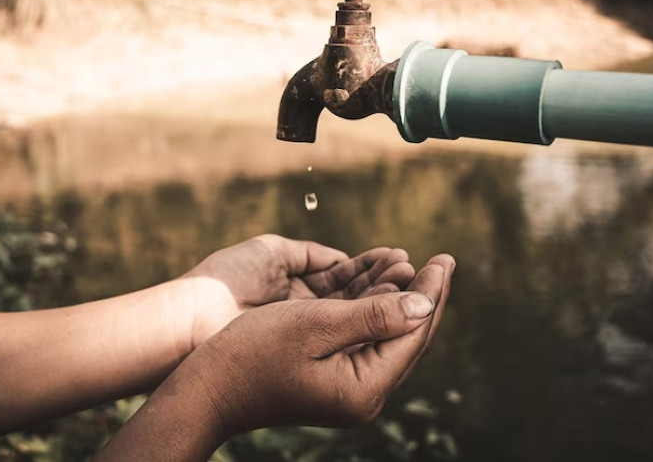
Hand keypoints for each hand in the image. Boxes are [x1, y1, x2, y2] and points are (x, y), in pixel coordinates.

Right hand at [182, 253, 453, 434]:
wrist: (207, 387)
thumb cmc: (254, 352)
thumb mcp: (316, 325)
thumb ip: (373, 315)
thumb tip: (424, 304)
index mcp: (364, 388)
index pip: (414, 334)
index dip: (432, 293)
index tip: (445, 258)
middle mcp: (363, 395)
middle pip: (408, 339)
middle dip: (426, 296)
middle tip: (444, 260)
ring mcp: (348, 390)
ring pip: (389, 338)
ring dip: (403, 301)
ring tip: (417, 266)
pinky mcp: (333, 380)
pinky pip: (368, 341)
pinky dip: (379, 313)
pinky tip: (384, 291)